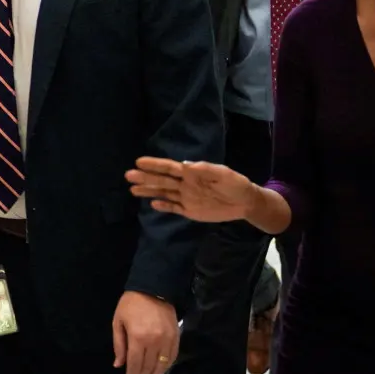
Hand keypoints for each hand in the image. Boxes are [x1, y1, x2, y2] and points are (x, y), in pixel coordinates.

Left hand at [112, 291, 177, 373]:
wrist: (152, 288)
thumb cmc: (131, 304)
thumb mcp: (118, 321)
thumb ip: (118, 345)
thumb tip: (118, 365)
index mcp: (137, 337)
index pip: (135, 364)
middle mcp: (154, 341)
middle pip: (148, 367)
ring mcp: (167, 340)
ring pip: (162, 365)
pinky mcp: (176, 337)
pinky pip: (172, 357)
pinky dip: (167, 365)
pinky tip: (161, 369)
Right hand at [126, 157, 258, 222]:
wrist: (246, 202)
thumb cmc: (236, 184)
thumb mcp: (225, 174)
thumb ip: (207, 170)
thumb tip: (187, 166)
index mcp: (192, 173)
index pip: (170, 168)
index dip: (155, 165)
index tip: (139, 162)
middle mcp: (185, 184)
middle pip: (162, 181)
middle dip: (145, 178)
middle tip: (128, 175)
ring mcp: (186, 198)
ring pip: (164, 193)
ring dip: (148, 191)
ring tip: (132, 189)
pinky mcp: (190, 211)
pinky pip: (174, 208)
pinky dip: (163, 206)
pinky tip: (152, 204)